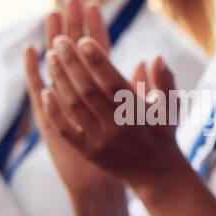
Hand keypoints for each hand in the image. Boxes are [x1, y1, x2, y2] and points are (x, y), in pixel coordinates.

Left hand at [36, 0, 187, 193]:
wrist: (157, 175)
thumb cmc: (163, 134)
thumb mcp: (170, 107)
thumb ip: (165, 80)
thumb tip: (155, 57)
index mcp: (138, 113)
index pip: (113, 82)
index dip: (98, 61)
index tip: (83, 40)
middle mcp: (118, 126)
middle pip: (88, 89)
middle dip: (72, 63)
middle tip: (59, 41)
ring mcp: (101, 140)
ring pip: (74, 104)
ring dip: (60, 79)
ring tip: (51, 57)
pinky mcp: (88, 151)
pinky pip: (66, 128)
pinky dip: (54, 110)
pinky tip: (46, 90)